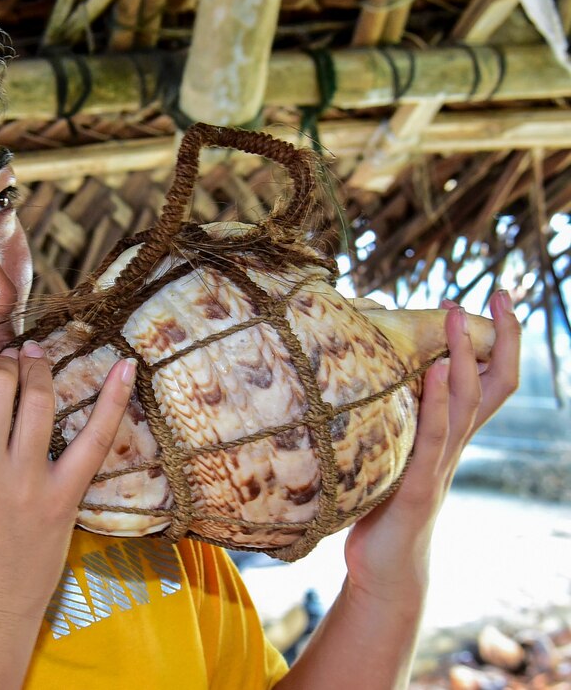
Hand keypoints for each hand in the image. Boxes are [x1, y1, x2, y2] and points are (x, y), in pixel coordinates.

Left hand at [343, 291, 520, 600]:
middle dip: (499, 335)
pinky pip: (434, 437)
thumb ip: (390, 418)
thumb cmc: (383, 508)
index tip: (498, 297)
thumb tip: (360, 372)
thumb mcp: (389, 452)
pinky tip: (437, 371)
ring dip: (463, 356)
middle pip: (492, 384)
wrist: (384, 569)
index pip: (488, 380)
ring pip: (466, 403)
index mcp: (450, 436)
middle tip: (500, 290)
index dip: (499, 339)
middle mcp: (454, 445)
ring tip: (456, 314)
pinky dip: (438, 402)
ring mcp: (440, 465)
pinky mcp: (418, 486)